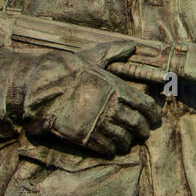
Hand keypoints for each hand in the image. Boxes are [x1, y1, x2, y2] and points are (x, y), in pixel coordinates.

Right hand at [23, 42, 161, 156]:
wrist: (41, 88)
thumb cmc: (67, 70)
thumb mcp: (92, 56)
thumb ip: (114, 51)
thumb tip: (132, 45)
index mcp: (116, 88)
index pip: (144, 105)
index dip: (153, 113)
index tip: (155, 117)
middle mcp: (110, 107)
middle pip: (137, 124)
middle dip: (143, 130)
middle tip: (144, 132)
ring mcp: (98, 123)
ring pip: (123, 138)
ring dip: (128, 142)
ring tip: (127, 142)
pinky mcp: (85, 136)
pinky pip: (106, 148)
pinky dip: (112, 149)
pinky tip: (112, 148)